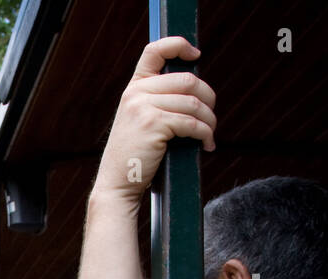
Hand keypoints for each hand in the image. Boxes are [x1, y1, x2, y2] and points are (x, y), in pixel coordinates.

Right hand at [93, 37, 215, 202]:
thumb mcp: (139, 119)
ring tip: (210, 134)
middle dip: (208, 98)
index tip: (196, 55)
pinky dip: (205, 135)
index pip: (155, 51)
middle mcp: (137, 93)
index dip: (179, 45)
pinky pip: (192, 123)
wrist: (117, 182)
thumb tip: (196, 91)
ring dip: (210, 121)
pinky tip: (206, 144)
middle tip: (211, 117)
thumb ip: (158, 100)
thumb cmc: (134, 155)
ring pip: (194, 103)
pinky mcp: (154, 124)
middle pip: (188, 81)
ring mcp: (144, 107)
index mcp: (134, 88)